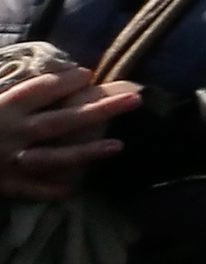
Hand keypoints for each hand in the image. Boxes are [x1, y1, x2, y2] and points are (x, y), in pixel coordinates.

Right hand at [0, 61, 138, 199]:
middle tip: (135, 98)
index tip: (88, 74)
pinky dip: (54, 189)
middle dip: (101, 109)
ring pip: (56, 157)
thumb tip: (31, 81)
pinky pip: (34, 189)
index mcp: (0, 107)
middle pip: (63, 120)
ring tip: (119, 145)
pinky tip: (76, 186)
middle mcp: (9, 134)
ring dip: (89, 152)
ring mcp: (8, 162)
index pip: (41, 89)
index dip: (67, 80)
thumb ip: (4, 92)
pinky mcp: (3, 187)